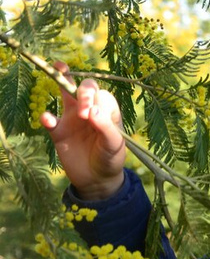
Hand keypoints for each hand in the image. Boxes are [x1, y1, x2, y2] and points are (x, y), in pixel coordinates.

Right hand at [41, 61, 125, 199]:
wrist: (97, 179)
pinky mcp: (59, 132)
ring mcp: (73, 119)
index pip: (101, 95)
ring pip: (66, 94)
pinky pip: (50, 120)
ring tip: (61, 78)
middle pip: (85, 88)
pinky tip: (47, 119)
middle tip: (83, 114)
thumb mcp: (114, 145)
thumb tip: (92, 110)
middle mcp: (90, 110)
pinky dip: (47, 118)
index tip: (92, 116)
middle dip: (84, 92)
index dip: (97, 101)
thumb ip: (106, 127)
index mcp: (107, 111)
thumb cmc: (111, 158)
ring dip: (63, 84)